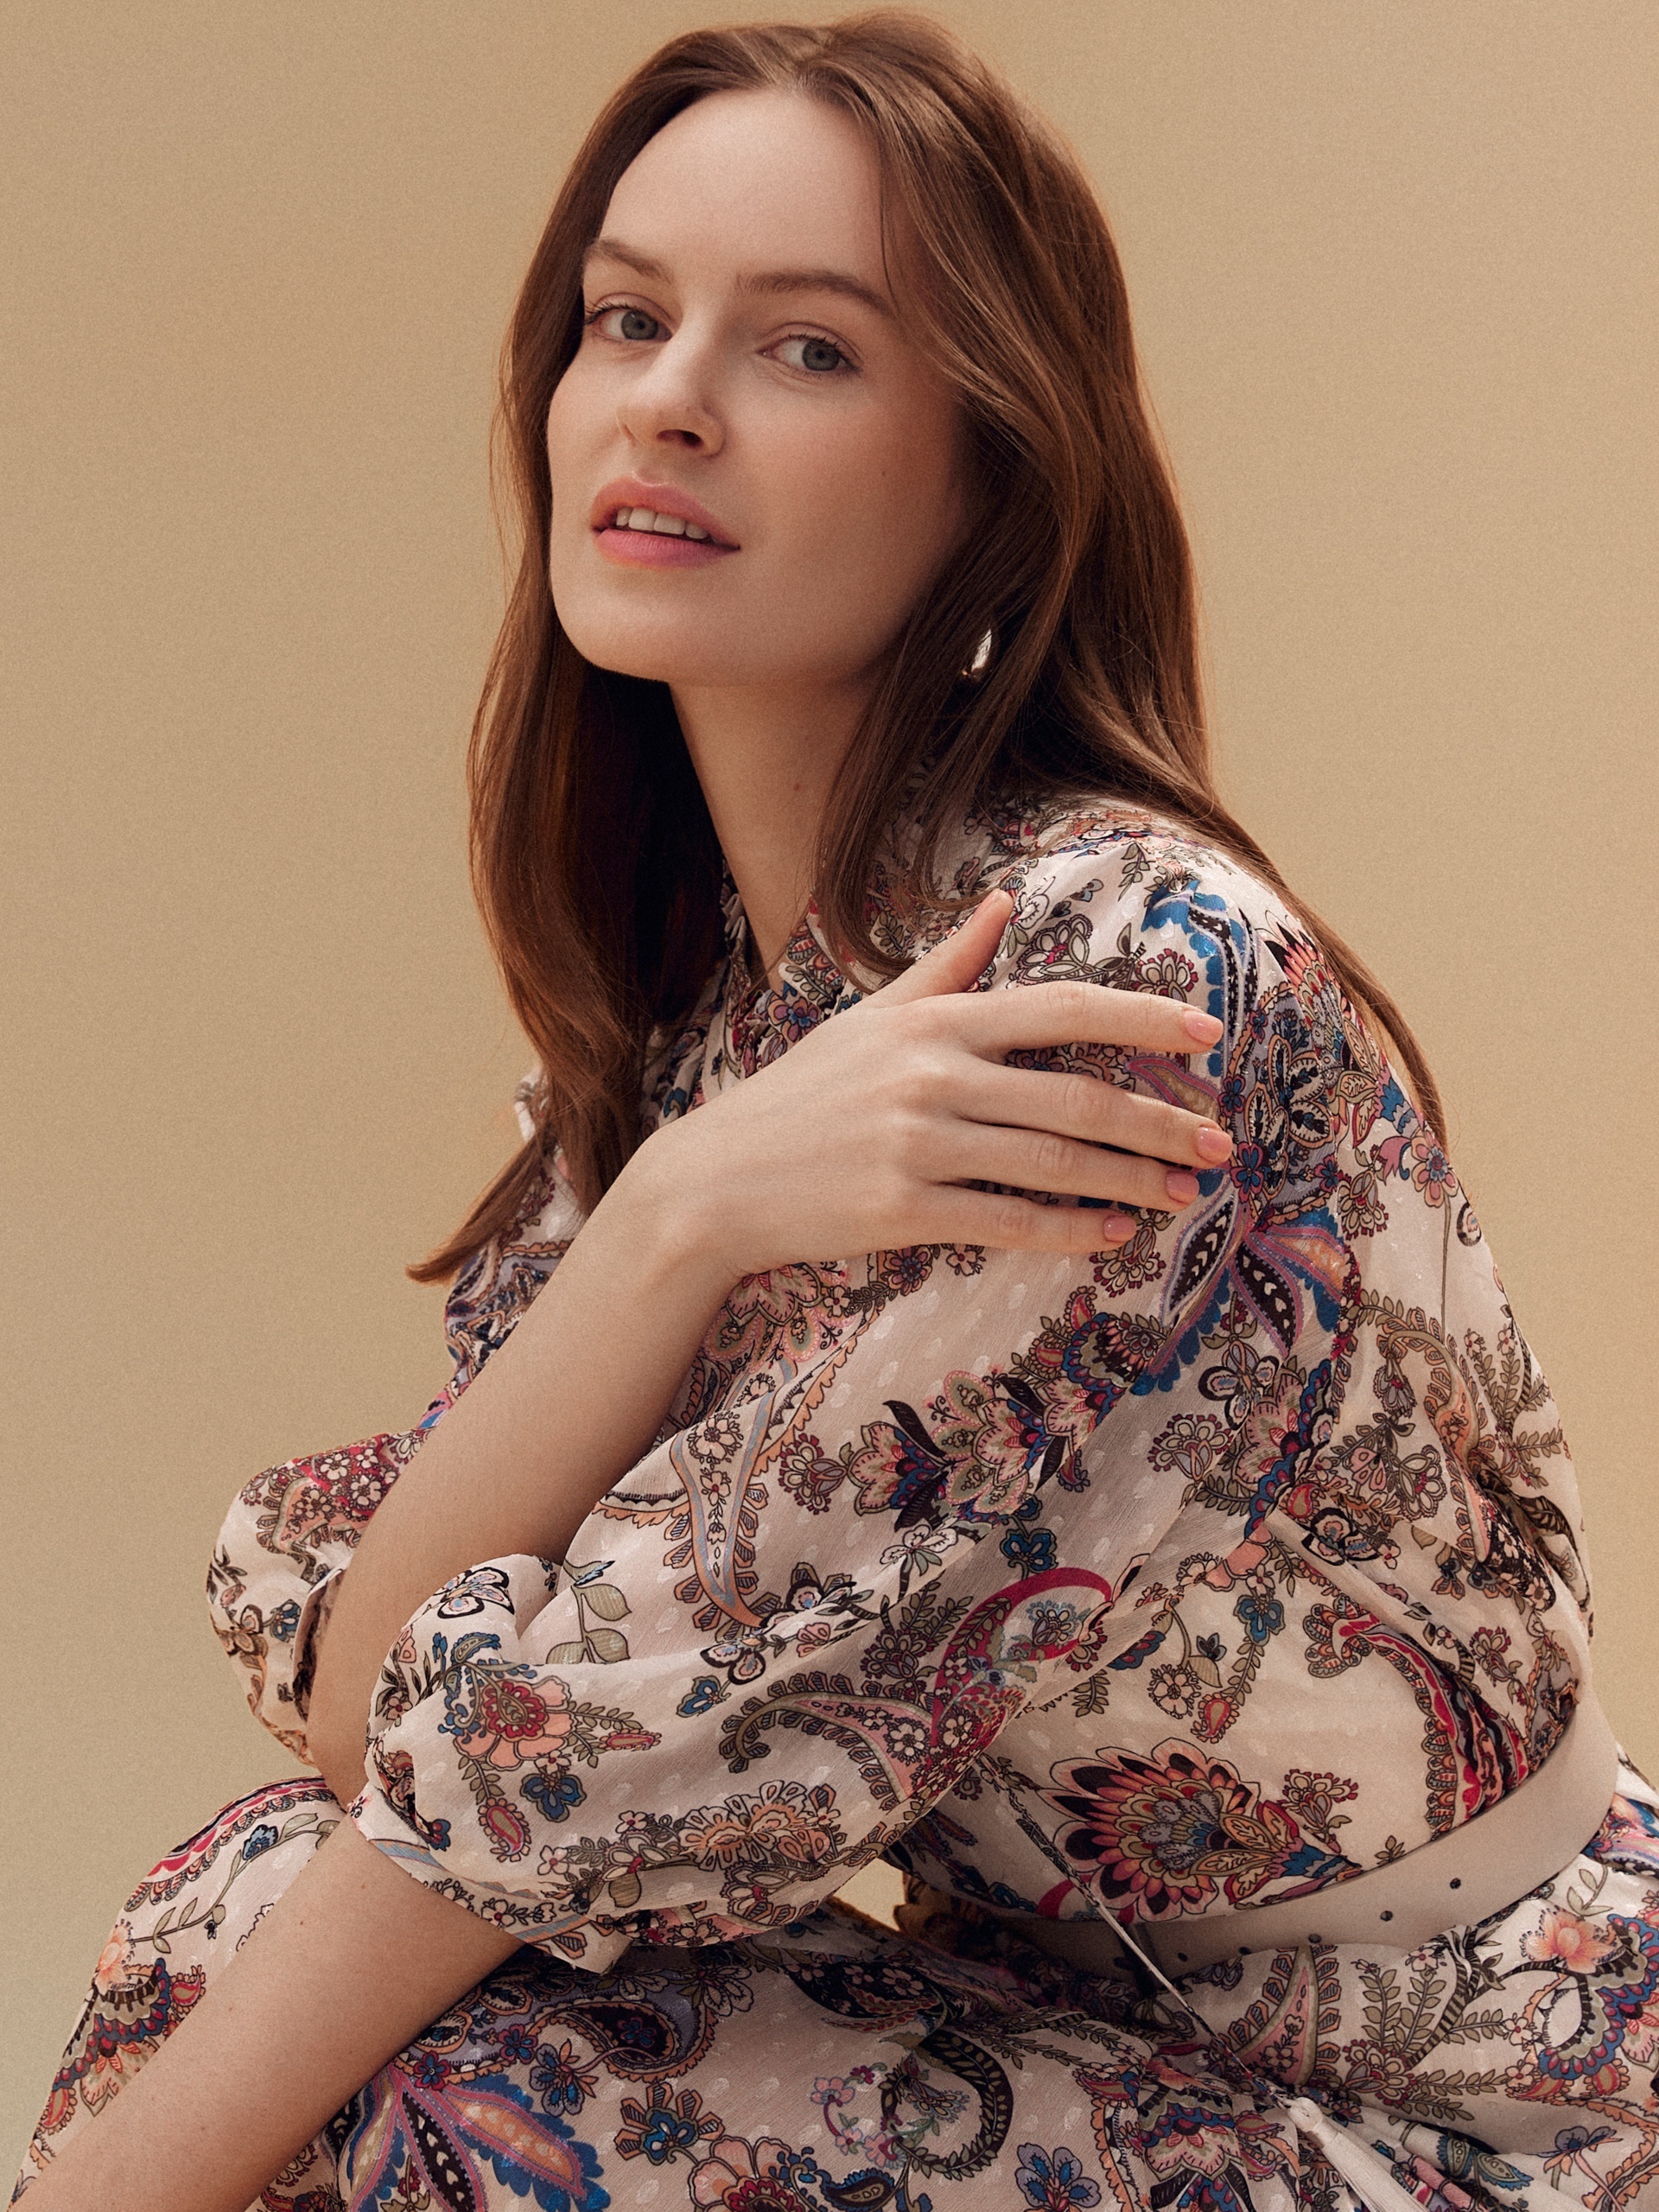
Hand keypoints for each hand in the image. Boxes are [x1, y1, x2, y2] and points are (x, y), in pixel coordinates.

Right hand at [630, 887, 1232, 1281]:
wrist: (717, 1178)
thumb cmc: (802, 1094)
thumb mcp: (870, 1018)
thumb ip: (947, 965)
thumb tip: (1001, 903)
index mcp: (936, 1021)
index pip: (1065, 1007)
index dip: (1145, 1018)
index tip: (1208, 1034)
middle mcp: (933, 1075)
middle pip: (1077, 1095)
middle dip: (1161, 1120)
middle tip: (1220, 1142)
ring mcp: (918, 1144)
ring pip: (1055, 1161)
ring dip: (1132, 1178)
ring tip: (1186, 1192)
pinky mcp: (903, 1209)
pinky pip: (1009, 1220)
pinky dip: (1070, 1228)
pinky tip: (1114, 1232)